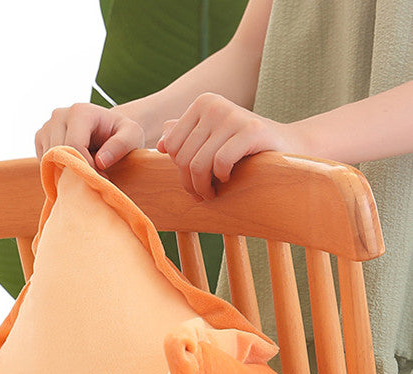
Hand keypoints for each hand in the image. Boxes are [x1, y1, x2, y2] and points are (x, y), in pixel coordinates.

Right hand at [35, 102, 145, 170]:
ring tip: (83, 173)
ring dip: (65, 173)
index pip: (74, 146)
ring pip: (49, 160)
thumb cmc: (122, 134)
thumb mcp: (132, 136)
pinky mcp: (41, 138)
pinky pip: (44, 162)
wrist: (108, 130)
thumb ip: (121, 145)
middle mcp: (59, 114)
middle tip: (92, 180)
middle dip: (75, 171)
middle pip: (59, 154)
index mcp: (80, 111)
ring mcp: (47, 126)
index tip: (100, 178)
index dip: (86, 168)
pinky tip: (72, 168)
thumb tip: (100, 161)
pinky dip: (56, 171)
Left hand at [156, 93, 304, 199]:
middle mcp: (214, 104)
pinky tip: (229, 178)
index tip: (192, 185)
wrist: (288, 146)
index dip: (177, 172)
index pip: (170, 146)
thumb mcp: (212, 141)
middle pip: (182, 157)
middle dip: (190, 184)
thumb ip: (187, 137)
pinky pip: (220, 163)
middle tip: (202, 196)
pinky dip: (222, 178)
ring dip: (203, 188)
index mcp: (202, 103)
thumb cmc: (244, 149)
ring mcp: (233, 114)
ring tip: (212, 194)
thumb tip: (160, 142)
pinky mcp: (251, 129)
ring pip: (198, 164)